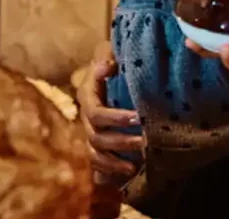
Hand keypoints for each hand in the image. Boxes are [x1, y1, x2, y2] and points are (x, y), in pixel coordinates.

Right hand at [76, 42, 142, 181]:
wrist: (104, 72)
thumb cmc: (110, 62)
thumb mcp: (108, 53)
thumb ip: (105, 58)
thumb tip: (108, 65)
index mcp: (87, 96)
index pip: (96, 112)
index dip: (115, 118)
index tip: (137, 118)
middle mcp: (85, 118)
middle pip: (97, 137)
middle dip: (120, 142)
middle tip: (144, 142)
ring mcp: (89, 134)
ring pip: (95, 154)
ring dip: (114, 162)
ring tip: (133, 167)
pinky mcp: (95, 146)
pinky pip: (96, 164)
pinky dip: (109, 171)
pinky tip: (127, 174)